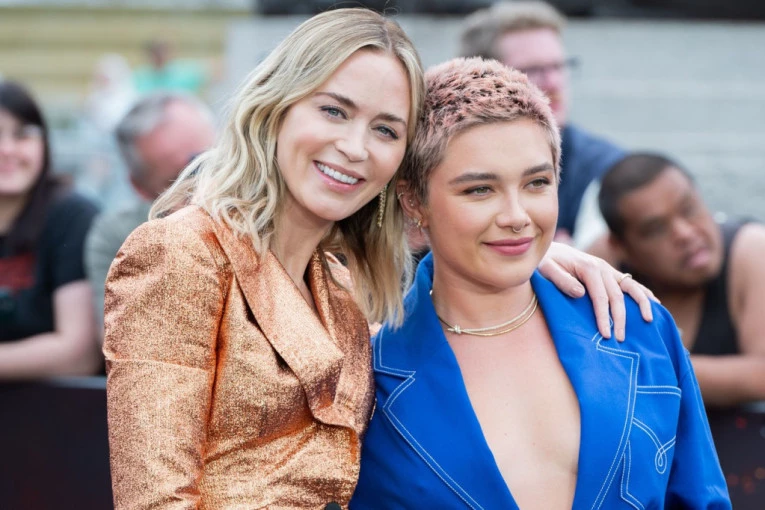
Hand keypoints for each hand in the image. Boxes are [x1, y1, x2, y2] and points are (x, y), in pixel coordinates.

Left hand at [539, 242, 657, 340]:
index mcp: (588, 267)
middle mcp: (602, 267)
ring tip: (648, 320)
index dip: (604, 316)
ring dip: (641, 304)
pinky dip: (643, 292)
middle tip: (620, 339)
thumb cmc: (545, 262)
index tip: (606, 334)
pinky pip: (630, 283)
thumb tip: (581, 294)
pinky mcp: (609, 272)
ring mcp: (608, 269)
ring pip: (630, 287)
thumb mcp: (546, 269)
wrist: (548, 249)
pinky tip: (654, 303)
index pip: (601, 297)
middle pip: (617, 296)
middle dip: (620, 318)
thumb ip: (562, 281)